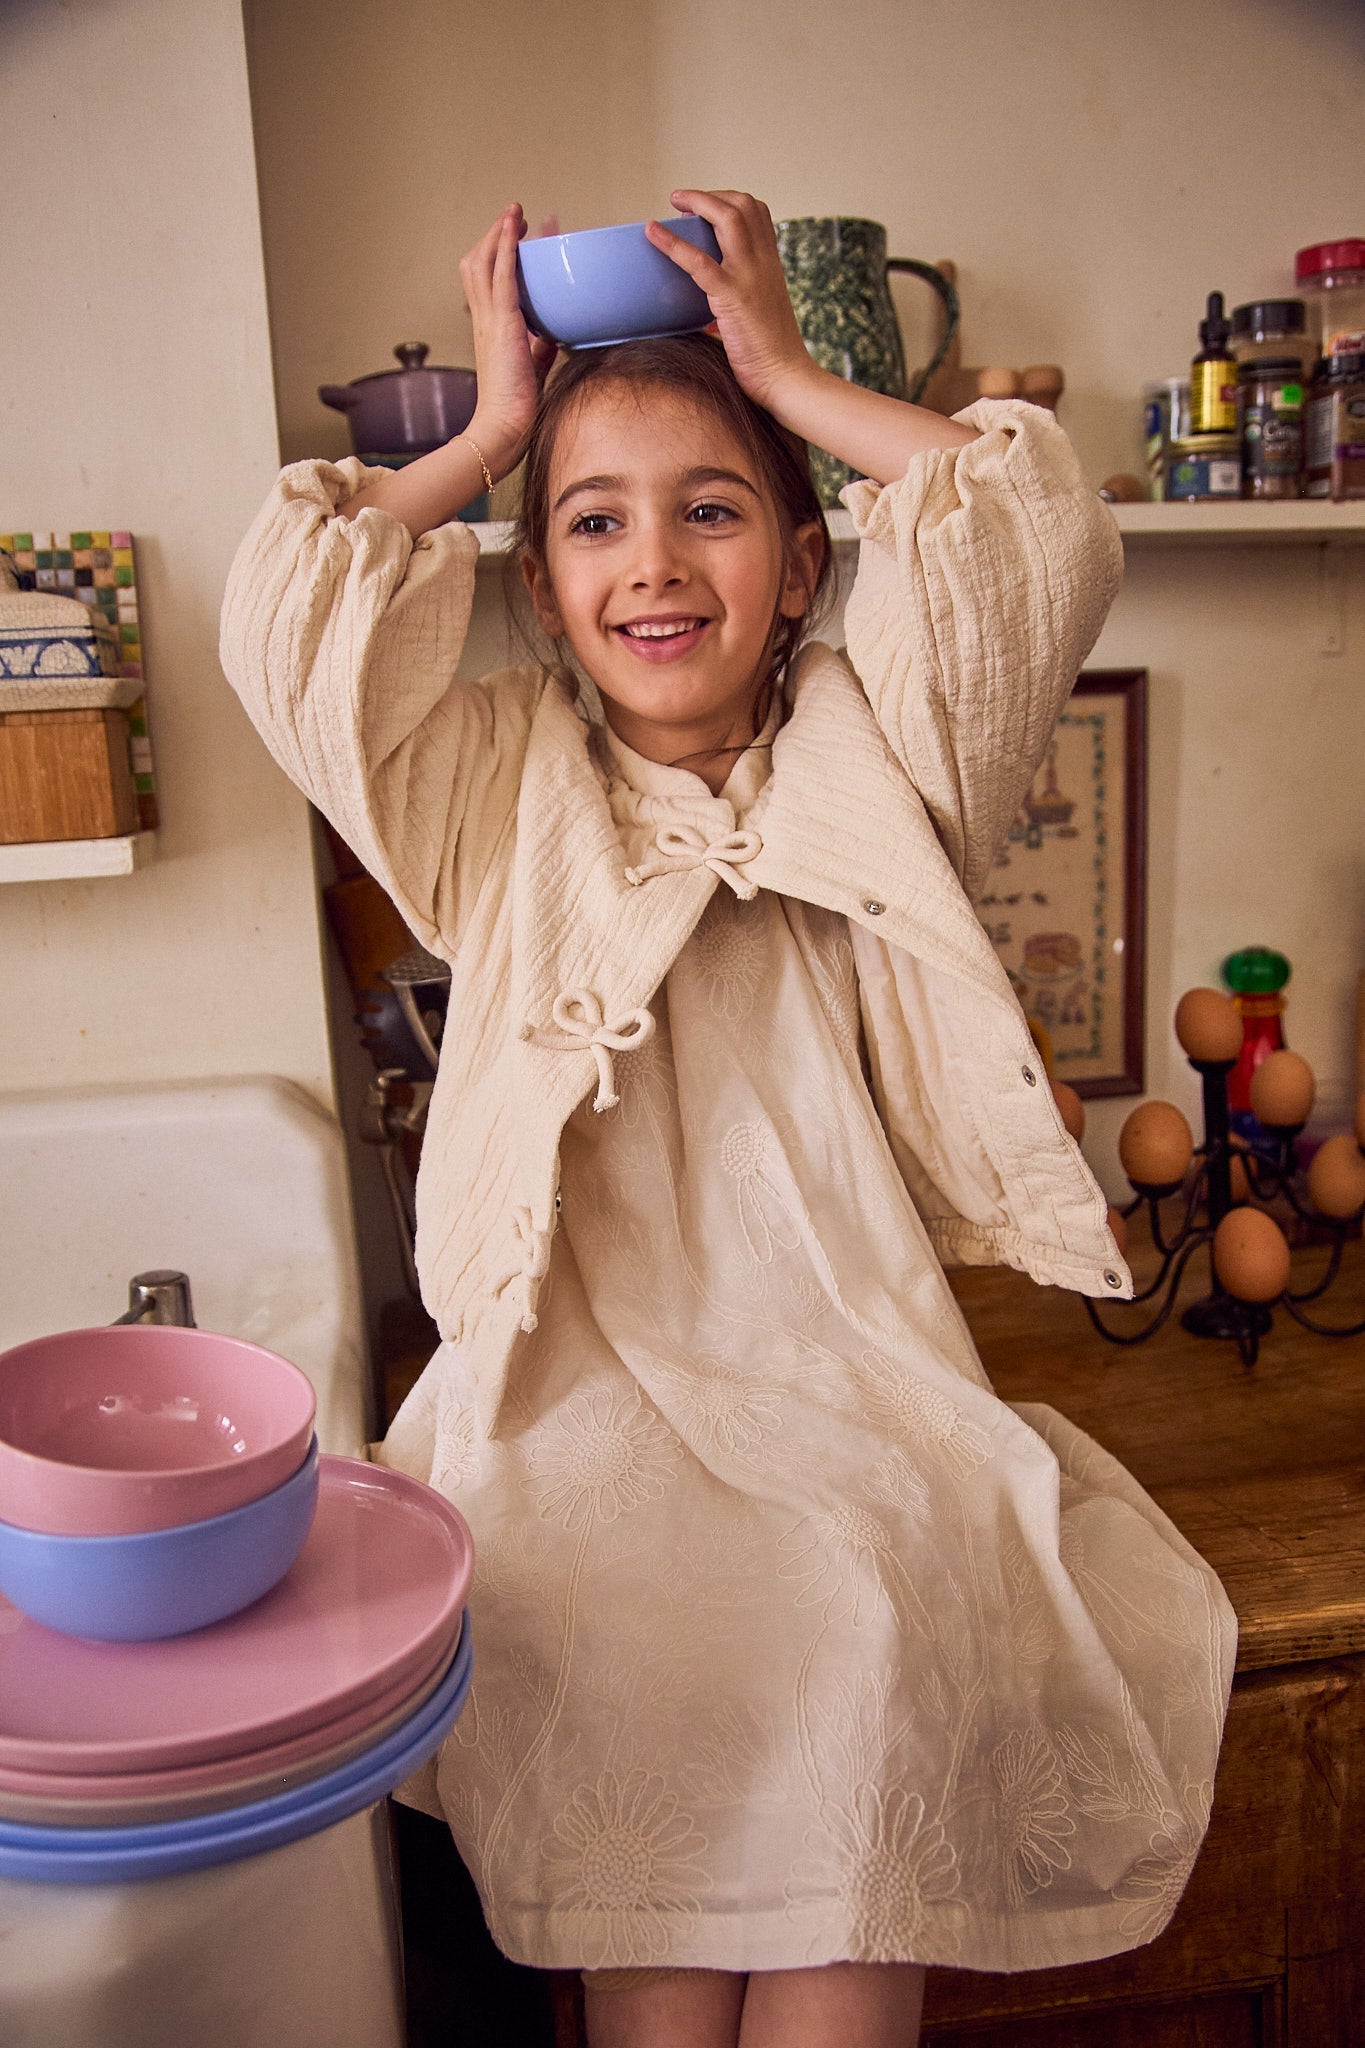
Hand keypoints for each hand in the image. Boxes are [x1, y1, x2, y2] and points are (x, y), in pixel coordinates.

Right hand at [459, 204, 557, 478]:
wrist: (505, 427)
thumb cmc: (517, 406)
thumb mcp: (532, 366)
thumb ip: (539, 347)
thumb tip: (554, 334)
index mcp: (489, 329)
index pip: (486, 281)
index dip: (497, 255)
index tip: (516, 238)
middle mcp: (483, 319)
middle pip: (478, 263)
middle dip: (495, 237)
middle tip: (517, 219)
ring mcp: (490, 319)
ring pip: (485, 262)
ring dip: (500, 233)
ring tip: (516, 213)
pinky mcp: (502, 323)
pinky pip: (501, 274)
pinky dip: (506, 246)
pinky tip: (514, 225)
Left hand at [645, 190, 814, 417]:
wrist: (787, 379)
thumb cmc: (772, 359)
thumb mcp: (759, 321)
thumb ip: (738, 311)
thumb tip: (712, 323)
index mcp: (771, 265)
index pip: (758, 213)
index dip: (731, 201)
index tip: (707, 207)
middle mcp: (764, 262)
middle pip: (743, 205)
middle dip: (710, 195)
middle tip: (683, 201)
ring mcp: (749, 276)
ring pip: (728, 217)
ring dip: (697, 202)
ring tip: (674, 202)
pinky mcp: (732, 297)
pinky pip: (698, 261)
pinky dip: (672, 243)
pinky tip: (652, 232)